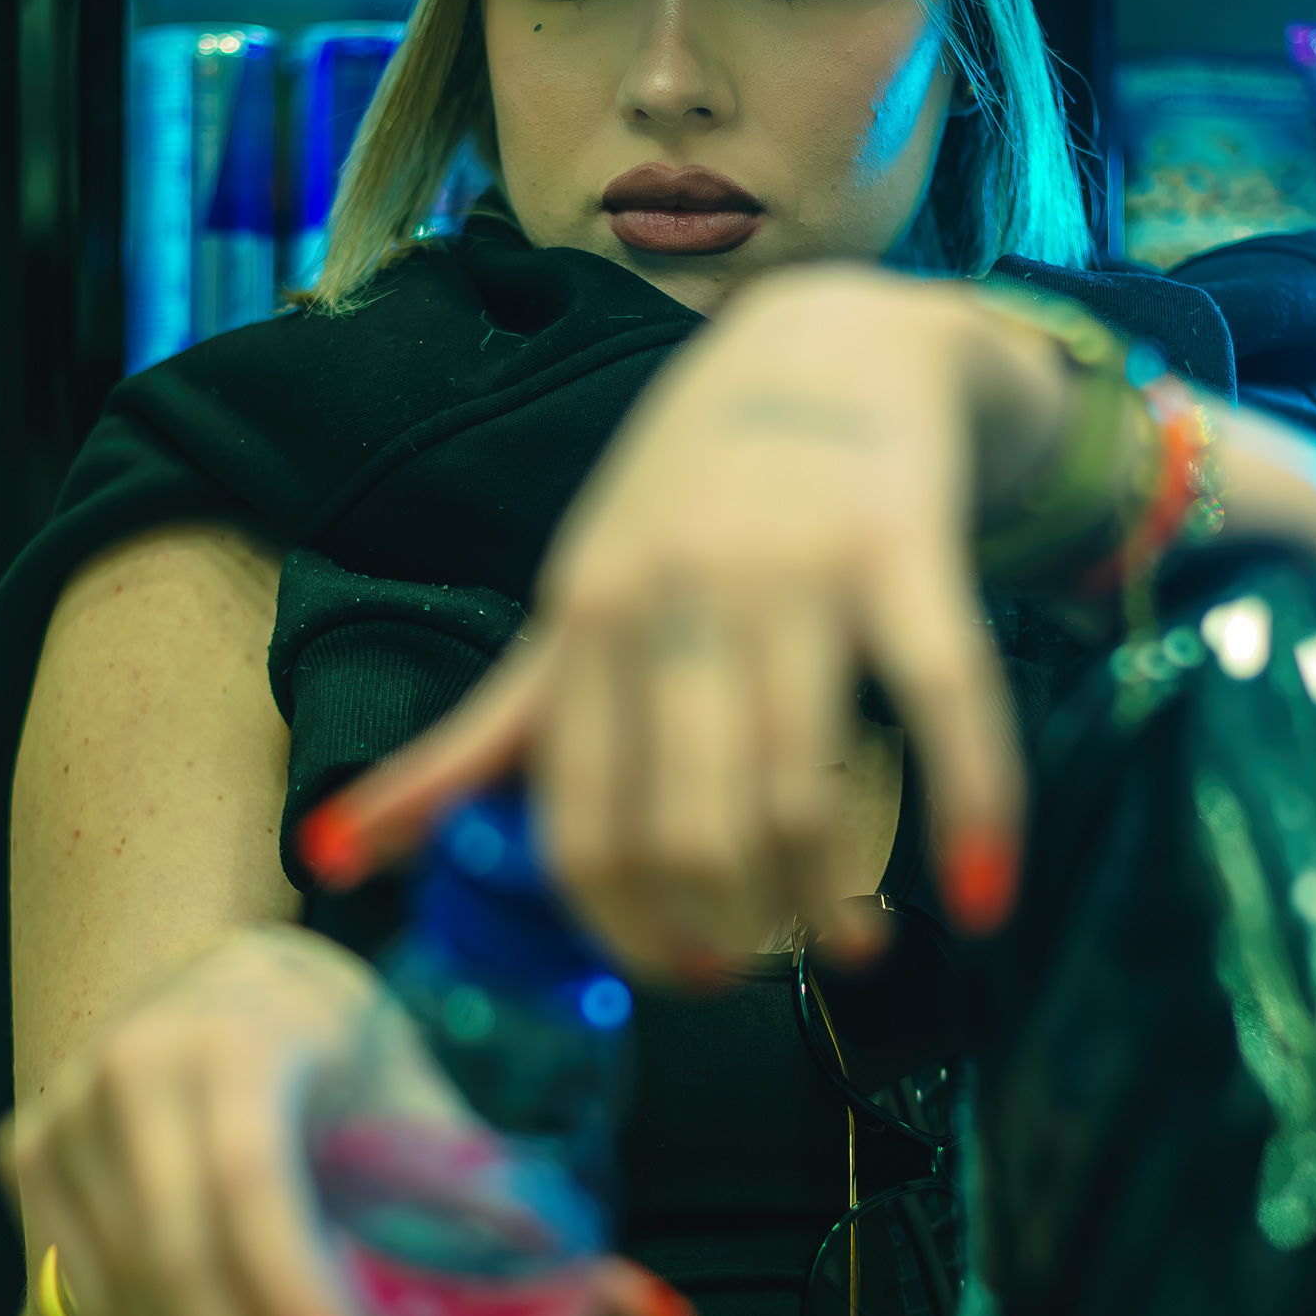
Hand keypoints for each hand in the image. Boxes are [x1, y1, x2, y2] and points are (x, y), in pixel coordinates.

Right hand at [2, 929, 694, 1315]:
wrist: (193, 970)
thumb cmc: (334, 1031)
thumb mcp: (419, 1084)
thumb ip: (512, 1203)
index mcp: (234, 1033)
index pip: (248, 1182)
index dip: (294, 1300)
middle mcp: (125, 1076)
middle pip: (179, 1270)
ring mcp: (61, 1131)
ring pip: (129, 1311)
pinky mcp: (30, 1178)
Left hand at [302, 269, 1074, 978]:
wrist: (827, 343)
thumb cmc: (685, 501)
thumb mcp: (572, 606)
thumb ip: (485, 739)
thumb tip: (334, 854)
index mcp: (583, 621)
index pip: (577, 825)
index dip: (623, 929)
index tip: (674, 973)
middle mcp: (675, 596)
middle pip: (687, 829)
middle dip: (727, 930)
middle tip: (764, 960)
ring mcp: (792, 570)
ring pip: (801, 791)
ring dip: (827, 904)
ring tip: (850, 946)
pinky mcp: (904, 547)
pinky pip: (943, 701)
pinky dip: (972, 806)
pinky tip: (981, 893)